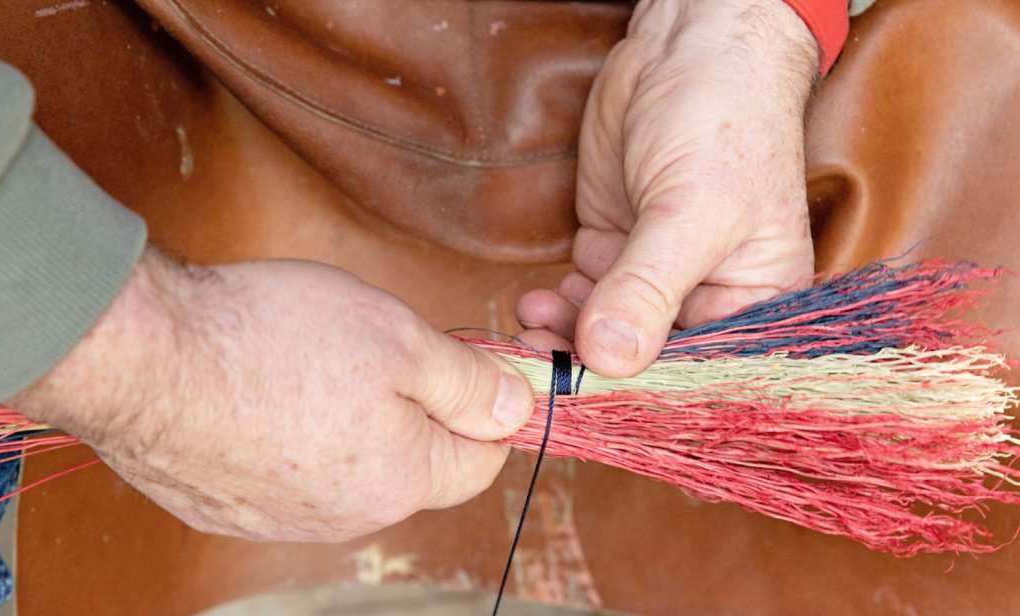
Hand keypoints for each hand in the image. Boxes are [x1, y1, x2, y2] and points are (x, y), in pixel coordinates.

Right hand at [10, 249, 533, 541]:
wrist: (141, 359)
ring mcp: (280, 521)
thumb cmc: (268, 337)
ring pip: (346, 468)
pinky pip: (284, 475)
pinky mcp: (227, 510)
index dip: (479, 400)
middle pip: (411, 463)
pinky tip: (256, 392)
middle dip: (407, 407)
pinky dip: (284, 437)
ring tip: (300, 361)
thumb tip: (518, 409)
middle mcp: (346, 518)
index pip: (481, 458)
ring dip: (344, 420)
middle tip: (367, 346)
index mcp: (400, 481)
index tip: (456, 358)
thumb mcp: (398, 337)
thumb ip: (469, 382)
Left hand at [517, 0, 817, 375]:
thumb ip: (648, 287)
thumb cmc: (723, 122)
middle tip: (543, 376)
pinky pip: (582, 300)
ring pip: (606, 335)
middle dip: (594, 371)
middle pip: (647, 363)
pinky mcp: (616, 251)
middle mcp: (708, 300)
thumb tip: (610, 359)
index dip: (647, 397)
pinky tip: (534, 307)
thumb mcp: (691, 210)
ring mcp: (656, 277)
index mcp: (756, 305)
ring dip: (566, 340)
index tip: (591, 410)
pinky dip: (557, 309)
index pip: (702, 377)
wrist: (687, 49)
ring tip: (532, 332)